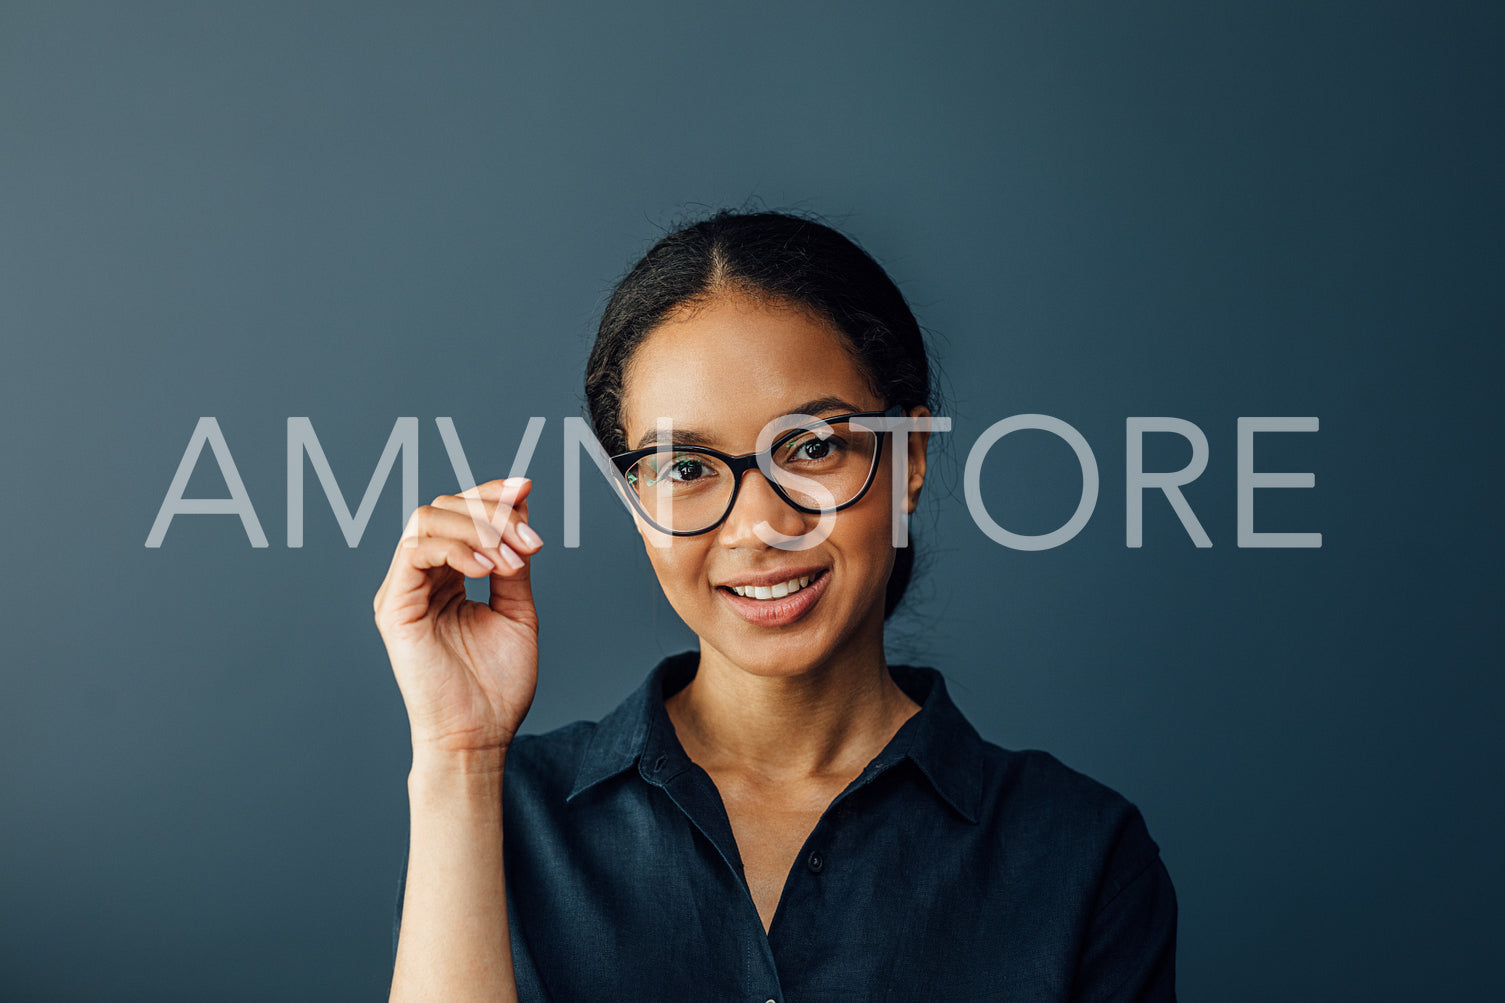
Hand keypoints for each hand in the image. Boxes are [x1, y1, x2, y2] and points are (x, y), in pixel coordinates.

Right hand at [373, 477, 542, 758]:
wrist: (480, 734)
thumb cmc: (496, 685)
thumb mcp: (516, 610)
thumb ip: (514, 563)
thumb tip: (521, 514)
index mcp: (450, 575)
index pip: (462, 515)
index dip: (492, 493)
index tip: (527, 488)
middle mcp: (422, 577)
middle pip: (444, 508)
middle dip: (493, 513)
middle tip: (529, 540)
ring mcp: (405, 589)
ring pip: (427, 520)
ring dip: (477, 529)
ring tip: (511, 559)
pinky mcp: (395, 606)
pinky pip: (414, 552)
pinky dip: (454, 549)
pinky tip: (485, 569)